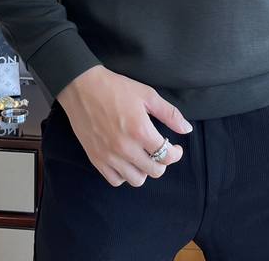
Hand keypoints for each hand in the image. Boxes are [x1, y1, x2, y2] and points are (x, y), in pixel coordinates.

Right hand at [56, 65, 192, 186]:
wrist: (82, 87)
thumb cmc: (116, 88)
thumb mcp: (147, 95)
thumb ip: (169, 114)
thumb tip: (186, 129)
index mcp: (140, 130)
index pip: (167, 156)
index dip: (176, 154)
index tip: (175, 147)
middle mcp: (125, 147)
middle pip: (154, 171)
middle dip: (162, 161)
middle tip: (159, 149)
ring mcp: (109, 156)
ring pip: (136, 180)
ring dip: (144, 170)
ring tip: (143, 155)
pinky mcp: (96, 159)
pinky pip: (115, 180)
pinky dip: (124, 174)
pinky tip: (126, 160)